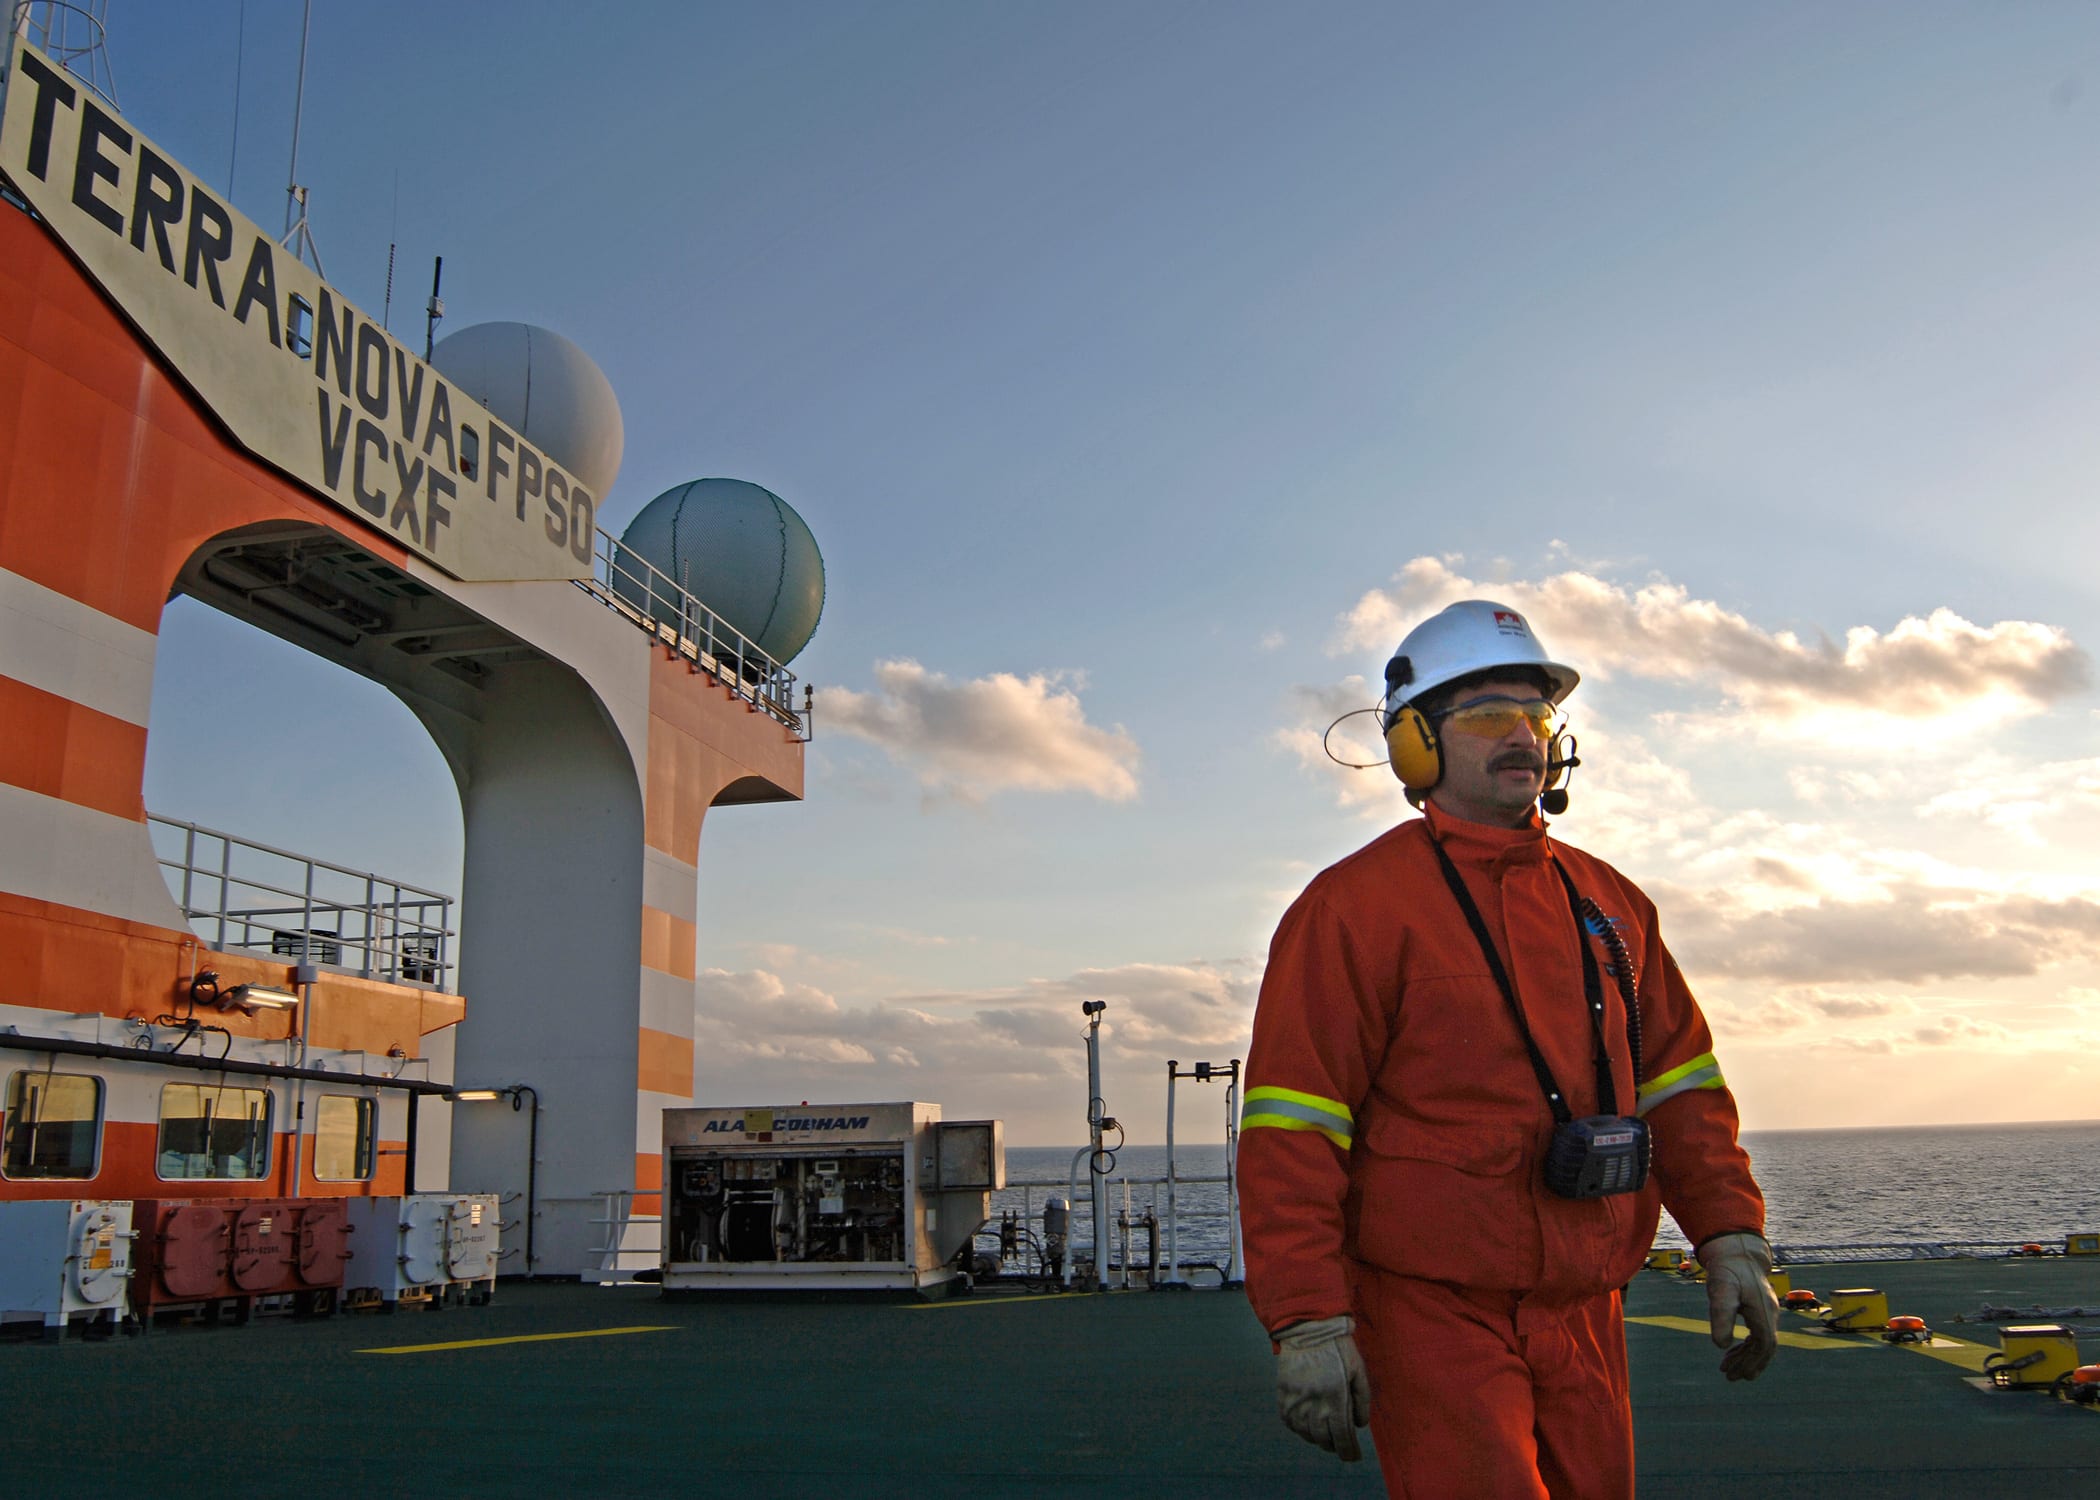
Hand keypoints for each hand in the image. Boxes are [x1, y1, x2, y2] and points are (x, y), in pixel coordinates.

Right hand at [1273, 1315, 1371, 1460]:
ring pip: (1305, 1433)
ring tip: (1324, 1436)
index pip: (1342, 1436)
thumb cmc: (1338, 1348)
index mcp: (1336, 1397)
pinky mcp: (1283, 1393)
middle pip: (1323, 1439)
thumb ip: (1362, 1400)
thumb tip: (1359, 1425)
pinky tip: (1306, 1426)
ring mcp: (1296, 1399)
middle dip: (1334, 1446)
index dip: (1348, 1451)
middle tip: (1341, 1445)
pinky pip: (1289, 1421)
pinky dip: (1298, 1429)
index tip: (1353, 1457)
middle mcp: (1314, 1402)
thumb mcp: (1359, 1371)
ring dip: (1317, 1439)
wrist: (1308, 1327)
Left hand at [1697, 1231, 1779, 1380]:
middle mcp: (1769, 1313)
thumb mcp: (1721, 1291)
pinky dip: (1746, 1346)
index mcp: (1764, 1312)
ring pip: (1761, 1342)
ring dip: (1746, 1357)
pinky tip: (1731, 1350)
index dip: (1755, 1361)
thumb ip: (1721, 1315)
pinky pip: (1757, 1334)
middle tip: (1730, 1377)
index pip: (1765, 1345)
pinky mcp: (1759, 1309)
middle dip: (1749, 1364)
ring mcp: (1766, 1311)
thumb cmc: (1727, 1271)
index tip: (1742, 1375)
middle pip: (1764, 1347)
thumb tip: (1720, 1344)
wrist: (1735, 1252)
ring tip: (1726, 1368)